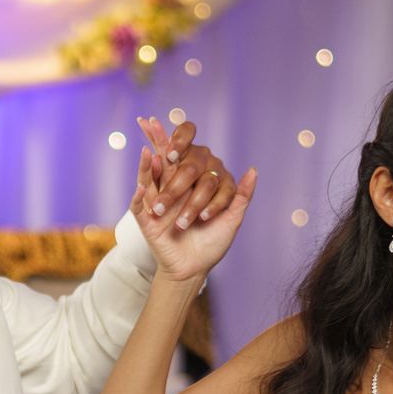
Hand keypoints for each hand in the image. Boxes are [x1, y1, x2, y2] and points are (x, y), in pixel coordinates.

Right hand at [130, 116, 254, 281]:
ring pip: (150, 178)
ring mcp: (158, 203)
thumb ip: (241, 195)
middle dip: (159, 143)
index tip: (179, 132)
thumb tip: (253, 170)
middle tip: (153, 125)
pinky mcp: (147, 219)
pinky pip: (139, 205)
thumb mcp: (232, 219)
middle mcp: (173, 190)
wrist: (195, 267)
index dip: (179, 142)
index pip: (185, 159)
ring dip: (147, 164)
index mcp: (192, 185)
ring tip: (147, 148)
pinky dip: (139, 195)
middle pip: (164, 161)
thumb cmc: (212, 243)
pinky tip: (140, 185)